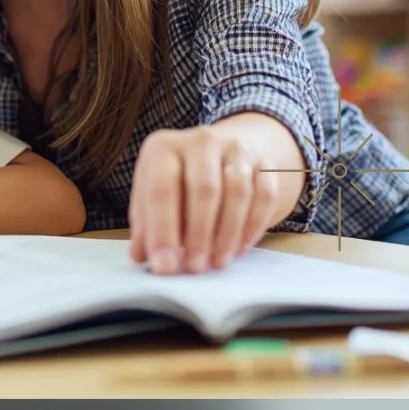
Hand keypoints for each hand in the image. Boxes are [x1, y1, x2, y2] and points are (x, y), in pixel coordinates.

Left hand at [129, 125, 288, 273]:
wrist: (224, 152)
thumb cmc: (180, 181)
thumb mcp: (154, 194)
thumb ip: (146, 224)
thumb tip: (142, 256)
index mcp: (164, 148)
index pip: (161, 189)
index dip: (162, 231)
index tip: (165, 266)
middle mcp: (200, 141)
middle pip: (204, 189)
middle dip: (199, 235)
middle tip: (194, 268)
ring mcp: (236, 148)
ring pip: (238, 192)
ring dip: (227, 234)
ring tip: (216, 263)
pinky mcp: (265, 162)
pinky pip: (264, 195)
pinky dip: (252, 226)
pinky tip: (239, 249)